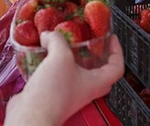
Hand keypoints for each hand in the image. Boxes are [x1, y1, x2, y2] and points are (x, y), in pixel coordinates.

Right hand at [5, 31, 123, 125]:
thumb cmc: (53, 95)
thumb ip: (57, 40)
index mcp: (96, 82)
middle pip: (98, 69)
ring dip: (71, 56)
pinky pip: (58, 74)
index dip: (117, 50)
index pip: (117, 67)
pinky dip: (54, 63)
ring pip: (76, 71)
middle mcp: (85, 89)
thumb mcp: (60, 57)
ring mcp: (70, 92)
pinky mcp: (54, 93)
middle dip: (94, 53)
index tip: (111, 38)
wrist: (31, 116)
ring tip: (63, 42)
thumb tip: (50, 34)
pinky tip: (45, 54)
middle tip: (89, 41)